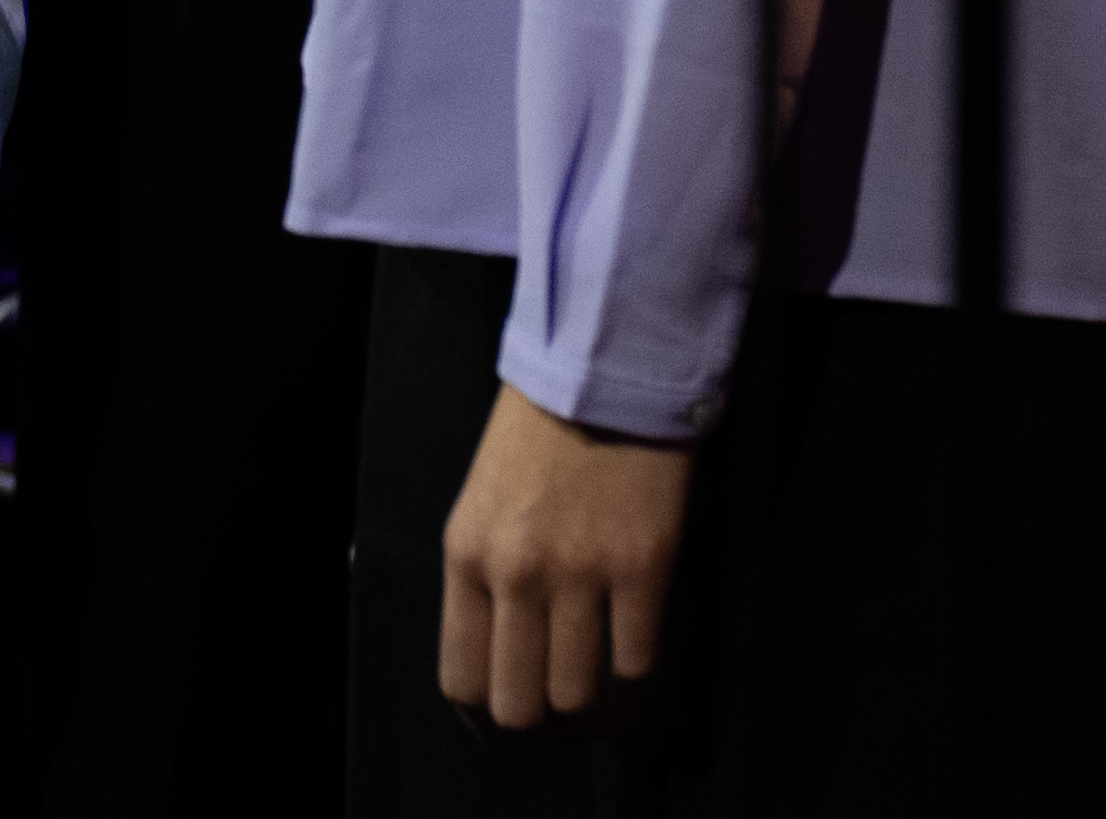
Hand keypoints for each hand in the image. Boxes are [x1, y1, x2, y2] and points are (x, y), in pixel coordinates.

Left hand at [434, 377, 688, 732]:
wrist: (603, 374)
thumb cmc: (538, 436)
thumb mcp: (482, 505)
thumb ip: (484, 582)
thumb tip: (502, 664)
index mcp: (466, 555)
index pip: (462, 679)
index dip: (490, 722)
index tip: (515, 728)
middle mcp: (516, 572)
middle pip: (519, 706)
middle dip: (542, 730)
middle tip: (564, 722)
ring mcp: (581, 572)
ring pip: (578, 696)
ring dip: (594, 707)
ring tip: (605, 695)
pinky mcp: (643, 567)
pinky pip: (637, 664)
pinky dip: (637, 676)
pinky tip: (636, 658)